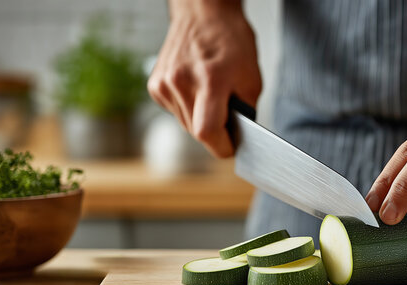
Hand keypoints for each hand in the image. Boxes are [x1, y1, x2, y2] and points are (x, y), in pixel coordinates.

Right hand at [147, 0, 261, 157]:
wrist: (204, 15)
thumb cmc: (231, 42)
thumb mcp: (252, 79)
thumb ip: (245, 113)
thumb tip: (238, 137)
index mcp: (209, 80)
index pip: (207, 132)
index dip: (222, 146)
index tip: (232, 147)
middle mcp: (181, 82)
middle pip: (196, 132)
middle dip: (215, 132)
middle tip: (227, 117)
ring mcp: (164, 84)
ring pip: (185, 124)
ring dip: (200, 120)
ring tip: (210, 96)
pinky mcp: (154, 85)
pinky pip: (175, 112)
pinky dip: (188, 109)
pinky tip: (196, 90)